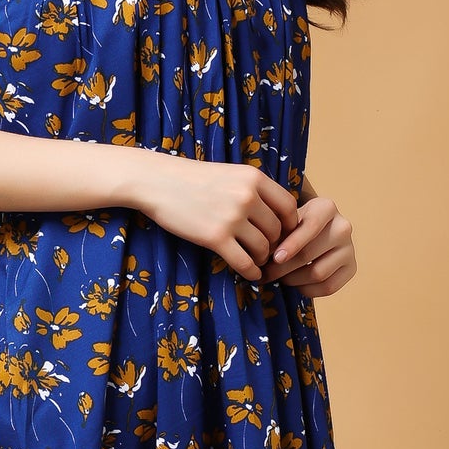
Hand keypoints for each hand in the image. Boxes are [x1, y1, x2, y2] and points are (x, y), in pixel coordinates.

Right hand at [132, 154, 299, 281]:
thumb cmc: (194, 179)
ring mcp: (232, 217)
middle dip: (274, 245)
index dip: (290, 225)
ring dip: (262, 259)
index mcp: (254, 178)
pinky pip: (244, 262)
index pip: (288, 207)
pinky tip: (250, 274)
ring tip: (256, 261)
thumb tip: (277, 215)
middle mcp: (247, 196)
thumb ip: (254, 189)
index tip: (282, 234)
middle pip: (277, 231)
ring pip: (263, 248)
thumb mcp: (231, 174)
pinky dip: (251, 272)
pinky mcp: (215, 237)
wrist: (158, 182)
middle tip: (267, 252)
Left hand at [259, 188, 355, 295]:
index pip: (310, 226)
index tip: (275, 258)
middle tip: (266, 274)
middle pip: (309, 254)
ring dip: (292, 280)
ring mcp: (349, 248)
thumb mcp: (286, 220)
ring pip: (318, 273)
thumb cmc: (294, 226)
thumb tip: (261, 256)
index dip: (291, 245)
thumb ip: (277, 232)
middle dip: (283, 268)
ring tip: (279, 278)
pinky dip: (308, 290)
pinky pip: (328, 287)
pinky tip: (296, 284)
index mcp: (326, 207)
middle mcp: (343, 226)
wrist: (316, 233)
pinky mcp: (352, 268)